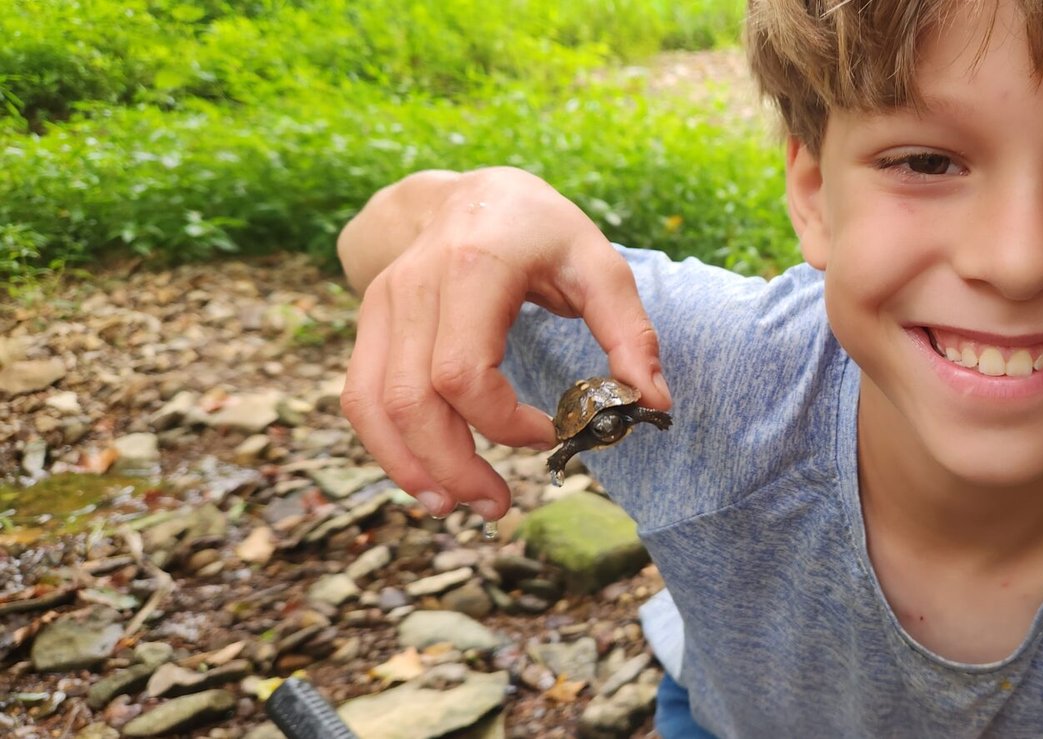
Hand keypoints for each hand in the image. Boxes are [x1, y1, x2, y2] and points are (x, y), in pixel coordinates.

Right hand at [338, 167, 671, 518]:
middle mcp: (414, 287)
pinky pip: (360, 397)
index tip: (550, 432)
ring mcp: (381, 305)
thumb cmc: (542, 231)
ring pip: (373, 406)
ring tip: (457, 506)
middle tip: (498, 506)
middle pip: (412, 401)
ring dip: (411, 468)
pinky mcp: (369, 324)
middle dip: (452, 467)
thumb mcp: (599, 264)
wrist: (474, 194)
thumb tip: (653, 403)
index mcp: (473, 268)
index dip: (502, 422)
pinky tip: (425, 478)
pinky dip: (387, 446)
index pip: (462, 373)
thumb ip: (628, 333)